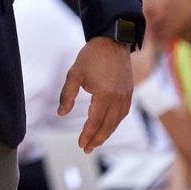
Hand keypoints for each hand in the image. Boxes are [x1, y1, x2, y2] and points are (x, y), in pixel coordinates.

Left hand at [58, 36, 132, 153]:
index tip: (80, 144)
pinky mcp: (129, 92)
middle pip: (107, 126)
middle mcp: (118, 99)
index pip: (95, 122)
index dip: (87, 135)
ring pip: (117, 122)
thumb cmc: (92, 56)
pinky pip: (123, 113)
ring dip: (106, 133)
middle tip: (87, 149)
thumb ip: (67, 95)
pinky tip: (108, 126)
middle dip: (97, 139)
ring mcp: (126, 96)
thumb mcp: (74, 74)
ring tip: (96, 141)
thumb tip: (61, 113)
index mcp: (104, 95)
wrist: (113, 41)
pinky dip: (115, 123)